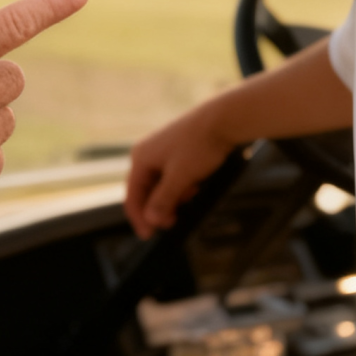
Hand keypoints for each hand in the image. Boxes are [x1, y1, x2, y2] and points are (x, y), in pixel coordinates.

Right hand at [124, 106, 232, 239]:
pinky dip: (182, 187)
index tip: (148, 236)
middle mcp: (147, 154)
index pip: (132, 196)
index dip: (139, 219)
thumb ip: (163, 200)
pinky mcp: (176, 151)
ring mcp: (161, 152)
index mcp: (141, 158)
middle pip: (146, 192)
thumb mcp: (180, 177)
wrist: (222, 119)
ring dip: (173, 198)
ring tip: (190, 198)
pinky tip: (195, 187)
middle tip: (173, 222)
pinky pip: (172, 177)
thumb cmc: (199, 144)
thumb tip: (150, 220)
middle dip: (160, 209)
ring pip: (161, 185)